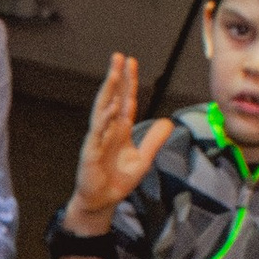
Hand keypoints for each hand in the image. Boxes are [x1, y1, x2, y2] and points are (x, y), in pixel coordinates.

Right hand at [66, 54, 170, 235]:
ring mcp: (98, 139)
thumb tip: (167, 121)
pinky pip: (98, 132)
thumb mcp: (143, 159)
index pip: (125, 100)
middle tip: (118, 57)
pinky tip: (111, 107)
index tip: (131, 62)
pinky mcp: (91, 152)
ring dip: (108, 92)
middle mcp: (107, 130)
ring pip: (102, 110)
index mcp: (120, 130)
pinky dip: (104, 119)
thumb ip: (154, 140)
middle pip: (111, 98)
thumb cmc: (117, 180)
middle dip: (115, 77)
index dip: (129, 82)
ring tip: (113, 74)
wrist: (102, 201)